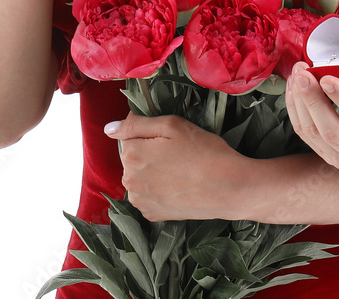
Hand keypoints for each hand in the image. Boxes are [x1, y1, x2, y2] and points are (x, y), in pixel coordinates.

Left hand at [105, 113, 244, 220]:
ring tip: (180, 170)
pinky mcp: (152, 215)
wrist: (229, 188)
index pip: (129, 136)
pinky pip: (148, 195)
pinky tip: (178, 186)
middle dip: (149, 152)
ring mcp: (140, 201)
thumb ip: (137, 124)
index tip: (171, 138)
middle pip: (133, 158)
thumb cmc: (204, 150)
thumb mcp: (172, 125)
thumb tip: (109, 129)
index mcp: (132, 155)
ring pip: (140, 177)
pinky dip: (158, 189)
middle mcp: (129, 181)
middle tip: (179, 153)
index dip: (150, 134)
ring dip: (153, 171)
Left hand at [286, 62, 338, 171]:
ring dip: (300, 102)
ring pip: (313, 133)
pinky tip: (294, 87)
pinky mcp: (325, 154)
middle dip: (314, 101)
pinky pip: (304, 132)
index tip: (327, 77)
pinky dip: (296, 108)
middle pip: (332, 132)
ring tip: (298, 74)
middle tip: (303, 75)